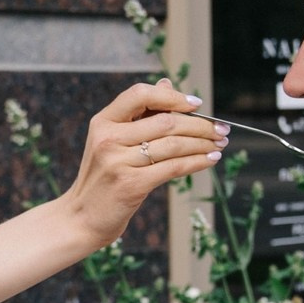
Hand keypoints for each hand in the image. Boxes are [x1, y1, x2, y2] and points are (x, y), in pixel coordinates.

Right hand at [59, 81, 225, 248]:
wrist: (82, 218)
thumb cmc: (103, 179)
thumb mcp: (112, 142)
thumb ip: (138, 115)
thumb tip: (167, 84)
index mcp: (103, 121)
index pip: (140, 95)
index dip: (172, 96)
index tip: (197, 104)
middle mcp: (109, 138)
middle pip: (165, 121)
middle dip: (200, 125)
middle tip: (221, 129)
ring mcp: (118, 162)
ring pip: (173, 144)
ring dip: (203, 143)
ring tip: (220, 144)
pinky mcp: (131, 185)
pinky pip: (173, 167)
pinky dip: (197, 162)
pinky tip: (210, 159)